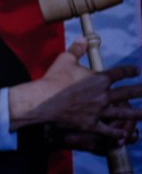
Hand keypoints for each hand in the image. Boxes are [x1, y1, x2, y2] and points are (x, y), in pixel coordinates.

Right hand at [9, 39, 141, 137]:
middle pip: (129, 93)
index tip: (137, 70)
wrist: (42, 101)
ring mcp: (99, 111)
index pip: (120, 73)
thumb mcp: (64, 60)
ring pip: (124, 113)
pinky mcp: (91, 124)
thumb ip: (77, 49)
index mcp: (100, 78)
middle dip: (141, 91)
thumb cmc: (53, 79)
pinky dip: (117, 134)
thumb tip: (84, 39)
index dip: (130, 71)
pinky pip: (108, 131)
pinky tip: (125, 135)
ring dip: (138, 114)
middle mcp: (104, 95)